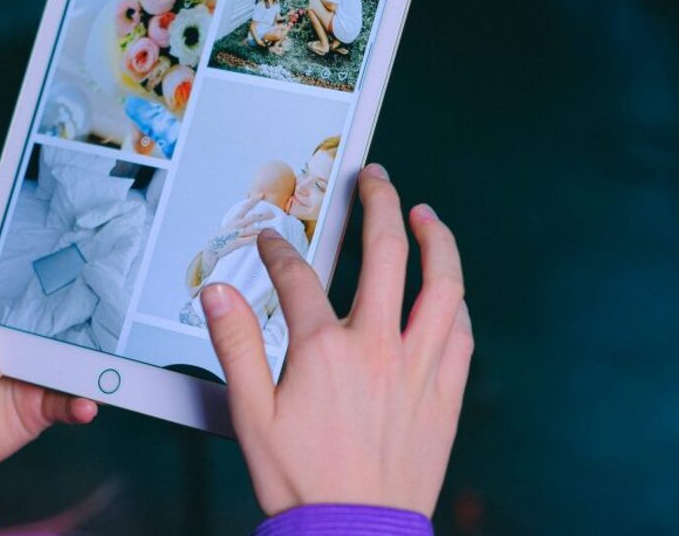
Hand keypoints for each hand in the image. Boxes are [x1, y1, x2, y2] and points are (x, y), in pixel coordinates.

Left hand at [0, 287, 97, 471]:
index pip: (18, 285)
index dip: (40, 272)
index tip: (69, 260)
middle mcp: (14, 339)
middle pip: (55, 319)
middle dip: (81, 311)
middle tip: (108, 306)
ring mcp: (29, 373)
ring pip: (70, 360)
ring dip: (91, 359)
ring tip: (107, 360)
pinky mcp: (36, 408)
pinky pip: (66, 404)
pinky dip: (81, 404)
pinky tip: (85, 404)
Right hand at [199, 197, 275, 274]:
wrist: (212, 248)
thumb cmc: (223, 238)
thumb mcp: (231, 226)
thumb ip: (241, 222)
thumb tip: (251, 219)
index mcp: (235, 219)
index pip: (245, 207)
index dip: (253, 200)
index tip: (262, 194)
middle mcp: (236, 225)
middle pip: (252, 218)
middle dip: (263, 215)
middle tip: (273, 214)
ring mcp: (236, 234)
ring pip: (252, 229)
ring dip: (264, 229)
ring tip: (274, 229)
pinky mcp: (236, 243)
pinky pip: (249, 240)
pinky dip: (257, 239)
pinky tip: (265, 240)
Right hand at [201, 164, 471, 517]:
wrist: (353, 533)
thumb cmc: (300, 480)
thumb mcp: (249, 414)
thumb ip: (235, 345)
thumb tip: (218, 292)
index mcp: (325, 350)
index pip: (299, 277)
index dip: (279, 249)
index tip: (269, 238)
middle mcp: (378, 348)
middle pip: (386, 254)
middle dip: (378, 204)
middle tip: (375, 179)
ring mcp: (419, 369)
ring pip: (441, 285)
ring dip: (436, 241)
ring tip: (425, 215)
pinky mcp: (445, 395)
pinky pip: (460, 334)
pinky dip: (455, 303)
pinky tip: (449, 292)